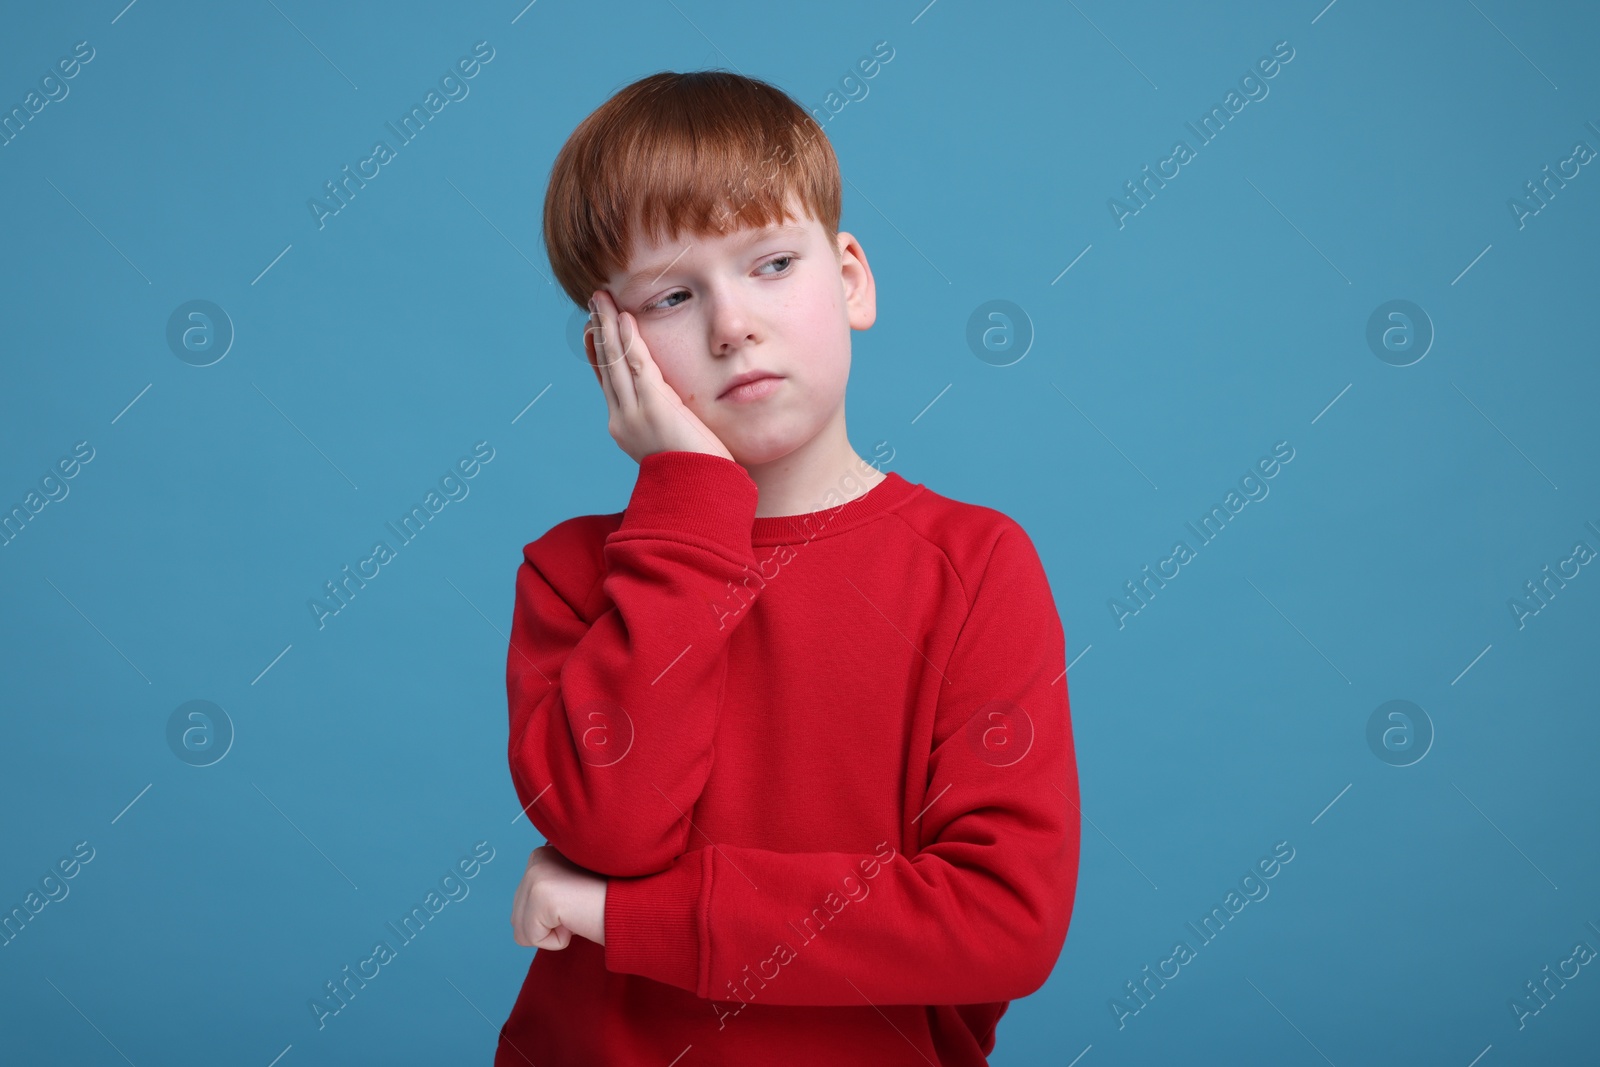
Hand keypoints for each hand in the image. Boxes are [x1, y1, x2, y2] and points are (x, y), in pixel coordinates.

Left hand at [510, 845, 607, 948]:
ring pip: (521, 930)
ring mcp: (537, 875)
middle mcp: (536, 857)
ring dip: (552, 933)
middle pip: (517, 917)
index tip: (580, 903)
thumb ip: (550, 889)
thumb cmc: (611, 902)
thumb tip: (530, 916)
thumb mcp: (573, 885)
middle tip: (581, 909)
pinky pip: (532, 938)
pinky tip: (578, 919)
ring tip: (579, 913)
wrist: (637, 905)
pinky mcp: (542, 895)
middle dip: (549, 925)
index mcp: (543, 853)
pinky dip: (557, 941)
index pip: (523, 904)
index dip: (553, 916)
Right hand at [585, 290, 734, 463]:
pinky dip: (629, 340)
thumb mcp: (673, 442)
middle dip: (597, 331)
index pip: (607, 382)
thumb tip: (671, 406)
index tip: (592, 329)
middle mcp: (622, 420)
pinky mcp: (653, 407)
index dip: (599, 352)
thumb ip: (666, 420)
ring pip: (615, 360)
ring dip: (607, 325)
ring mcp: (635, 414)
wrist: (700, 494)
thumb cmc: (696, 473)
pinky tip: (623, 318)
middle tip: (592, 303)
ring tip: (600, 298)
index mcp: (624, 428)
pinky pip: (637, 365)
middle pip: (604, 366)